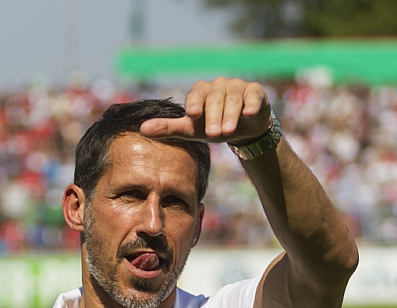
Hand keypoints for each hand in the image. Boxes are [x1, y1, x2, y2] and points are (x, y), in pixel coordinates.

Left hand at [140, 77, 271, 144]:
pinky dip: (251, 104)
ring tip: (228, 132)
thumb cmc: (212, 127)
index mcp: (201, 91)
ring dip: (231, 116)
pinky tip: (249, 114)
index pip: (196, 94)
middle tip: (213, 134)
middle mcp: (218, 85)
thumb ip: (168, 129)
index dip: (194, 103)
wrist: (242, 130)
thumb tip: (141, 130)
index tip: (192, 115)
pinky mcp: (255, 91)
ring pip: (233, 99)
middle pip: (215, 99)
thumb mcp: (190, 130)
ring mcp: (237, 86)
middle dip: (214, 117)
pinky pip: (253, 95)